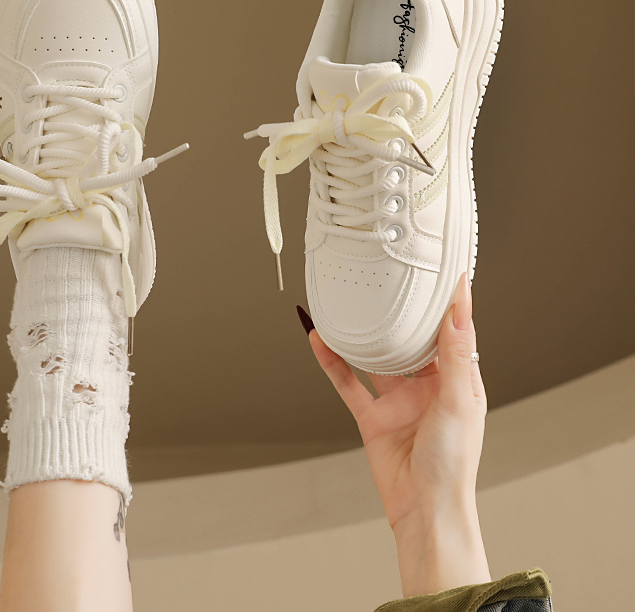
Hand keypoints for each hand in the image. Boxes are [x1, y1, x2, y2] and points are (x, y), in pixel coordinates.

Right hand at [302, 273, 490, 595]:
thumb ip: (453, 356)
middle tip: (389, 278)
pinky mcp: (372, 416)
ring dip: (362, 334)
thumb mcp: (457, 402)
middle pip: (411, 339)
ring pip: (375, 358)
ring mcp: (398, 401)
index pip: (454, 332)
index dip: (451, 303)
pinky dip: (333, 362)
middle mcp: (427, 387)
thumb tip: (458, 312)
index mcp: (456, 381)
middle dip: (401, 313)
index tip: (447, 270)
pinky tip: (320, 341)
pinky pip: (348, 382)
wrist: (422, 509)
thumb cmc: (451, 465)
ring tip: (348, 304)